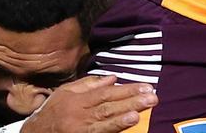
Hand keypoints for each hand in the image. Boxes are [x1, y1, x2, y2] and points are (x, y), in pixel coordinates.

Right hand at [23, 76, 156, 132]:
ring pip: (104, 123)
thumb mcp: (66, 93)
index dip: (126, 90)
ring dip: (123, 118)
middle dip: (131, 102)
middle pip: (108, 107)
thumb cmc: (53, 111)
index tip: (145, 86)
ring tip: (139, 113)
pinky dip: (112, 132)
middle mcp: (80, 115)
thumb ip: (88, 84)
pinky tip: (125, 128)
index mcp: (78, 100)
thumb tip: (113, 78)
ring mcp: (81, 130)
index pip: (106, 93)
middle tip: (152, 97)